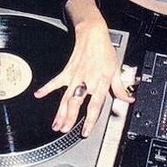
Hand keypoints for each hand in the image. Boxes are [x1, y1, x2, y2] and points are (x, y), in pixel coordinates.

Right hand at [34, 15, 132, 136]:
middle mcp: (87, 82)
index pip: (95, 106)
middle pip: (76, 104)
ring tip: (55, 124)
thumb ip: (121, 88)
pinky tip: (38, 95)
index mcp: (101, 83)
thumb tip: (128, 99)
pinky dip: (46, 88)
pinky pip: (55, 82)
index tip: (85, 131)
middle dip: (69, 118)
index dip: (90, 120)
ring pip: (65, 98)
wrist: (93, 34)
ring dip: (59, 112)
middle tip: (63, 130)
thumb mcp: (116, 70)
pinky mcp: (67, 72)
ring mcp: (75, 77)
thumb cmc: (105, 51)